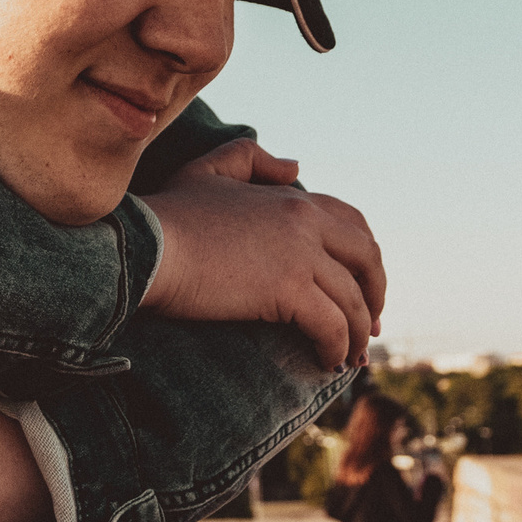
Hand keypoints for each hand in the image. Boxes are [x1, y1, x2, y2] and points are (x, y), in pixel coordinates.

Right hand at [139, 137, 384, 368]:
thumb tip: (297, 169)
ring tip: (347, 358)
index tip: (363, 288)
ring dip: (355, 333)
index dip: (365, 259)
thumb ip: (252, 158)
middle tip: (368, 329)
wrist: (146, 245)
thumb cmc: (168, 213)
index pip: (354, 223)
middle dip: (375, 296)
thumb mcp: (208, 170)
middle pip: (368, 259)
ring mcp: (300, 254)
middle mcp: (306, 222)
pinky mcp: (288, 289)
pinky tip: (325, 362)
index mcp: (293, 199)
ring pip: (352, 300)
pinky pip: (331, 325)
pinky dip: (335, 347)